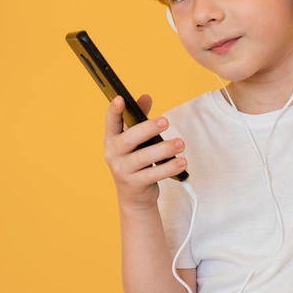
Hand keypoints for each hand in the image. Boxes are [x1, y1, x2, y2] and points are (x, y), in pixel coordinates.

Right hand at [103, 94, 186, 213]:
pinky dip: (169, 168)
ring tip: (181, 143)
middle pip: (129, 139)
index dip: (114, 111)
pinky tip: (181, 162)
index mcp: (112, 139)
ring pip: (143, 158)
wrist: (134, 195)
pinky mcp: (134, 184)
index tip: (120, 98)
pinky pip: (153, 174)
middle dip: (148, 128)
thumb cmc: (136, 160)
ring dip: (164, 149)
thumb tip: (146, 97)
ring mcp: (122, 170)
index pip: (111, 122)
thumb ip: (140, 118)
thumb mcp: (136, 140)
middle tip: (166, 121)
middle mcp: (113, 154)